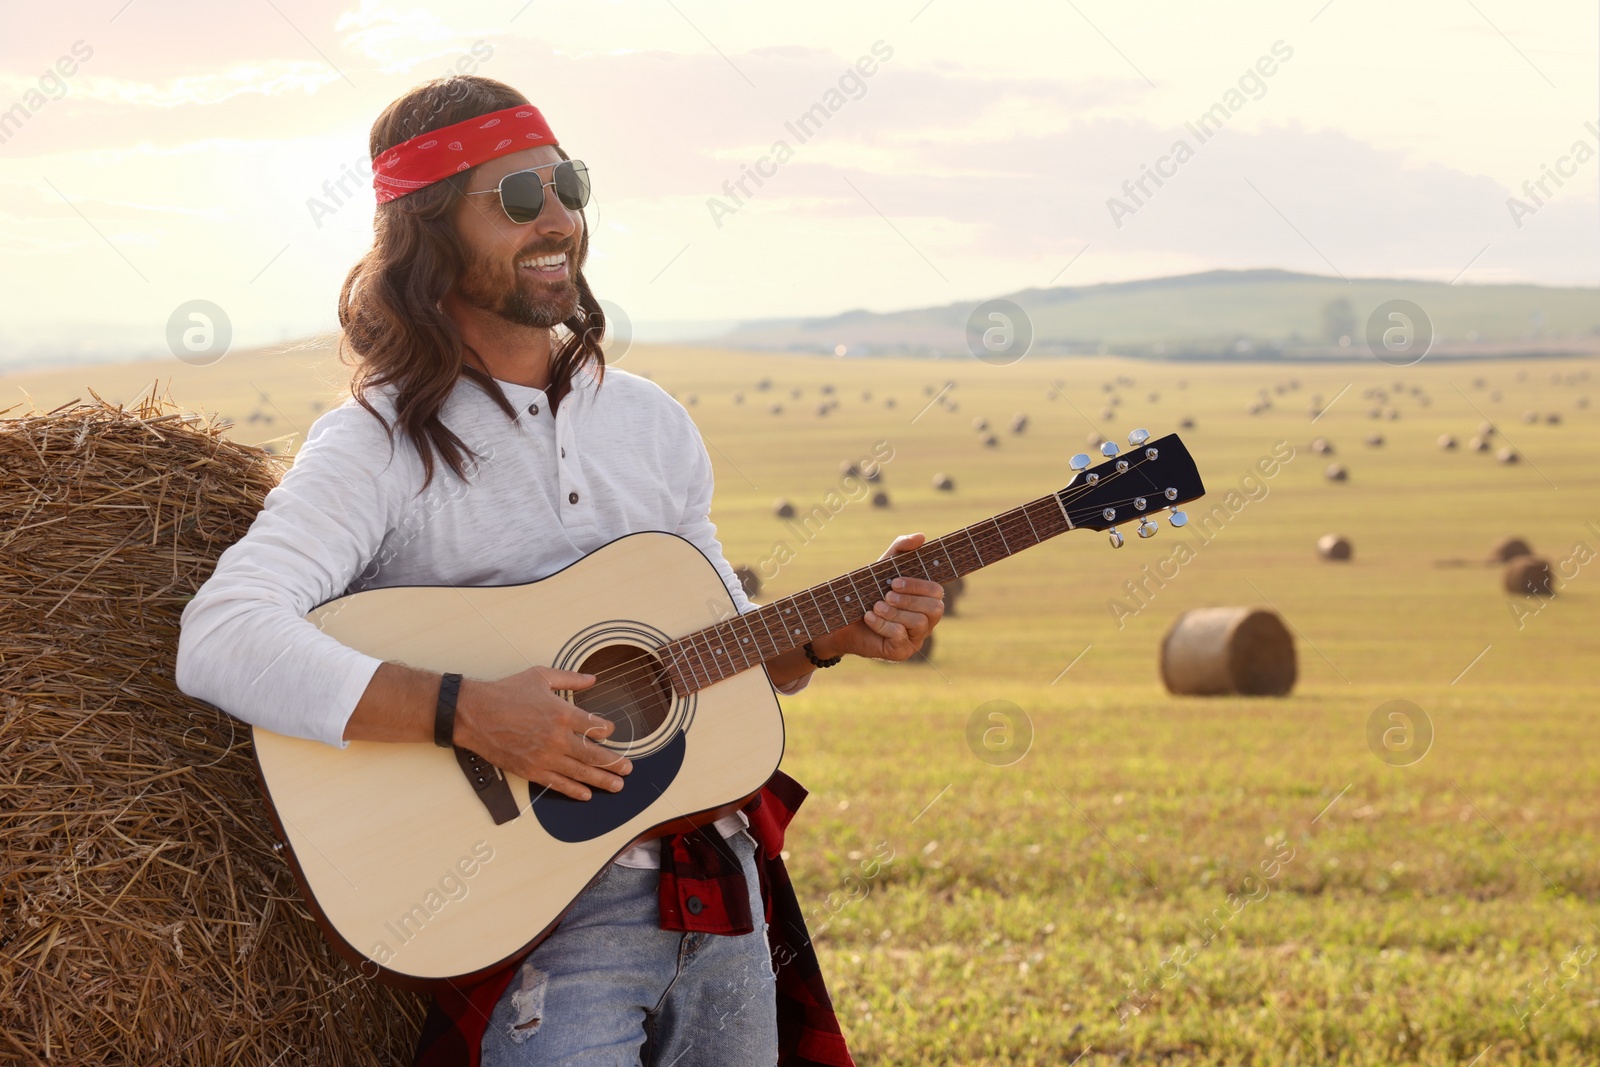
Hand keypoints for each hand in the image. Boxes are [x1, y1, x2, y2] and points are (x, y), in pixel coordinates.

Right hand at [452, 666, 629, 800]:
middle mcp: (557, 738)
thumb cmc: (504, 693)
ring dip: (602, 780)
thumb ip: (570, 678)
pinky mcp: (531, 770)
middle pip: (594, 754)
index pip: (596, 726)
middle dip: (614, 763)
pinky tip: (586, 794)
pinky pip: (558, 784)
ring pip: (581, 773)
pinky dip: (574, 790)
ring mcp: (544, 757)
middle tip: (627, 769)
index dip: (608, 731)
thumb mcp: (540, 676)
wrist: (474, 714)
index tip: (612, 732)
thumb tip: (591, 678)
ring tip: (617, 785)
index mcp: (562, 713)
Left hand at [817, 533, 944, 662]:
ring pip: (919, 623)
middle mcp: (926, 620)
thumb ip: (900, 549)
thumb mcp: (882, 568)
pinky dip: (883, 625)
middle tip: (886, 595)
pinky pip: (901, 637)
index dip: (918, 585)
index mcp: (925, 600)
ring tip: (875, 606)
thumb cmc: (866, 593)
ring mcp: (916, 638)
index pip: (937, 591)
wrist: (841, 621)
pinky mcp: (902, 652)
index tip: (894, 581)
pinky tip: (869, 617)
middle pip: (934, 609)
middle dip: (909, 599)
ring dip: (895, 612)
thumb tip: (921, 536)